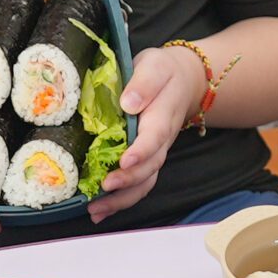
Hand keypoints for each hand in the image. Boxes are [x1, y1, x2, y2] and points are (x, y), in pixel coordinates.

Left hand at [87, 44, 203, 222]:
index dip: (141, 151)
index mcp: (162, 116)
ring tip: (96, 210)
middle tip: (104, 187)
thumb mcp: (154, 65)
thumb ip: (144, 83)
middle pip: (150, 167)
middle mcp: (161, 141)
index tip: (125, 161)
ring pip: (145, 182)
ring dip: (122, 199)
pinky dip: (120, 201)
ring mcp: (155, 153)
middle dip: (128, 180)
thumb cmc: (162, 72)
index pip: (154, 137)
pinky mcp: (146, 160)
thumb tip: (129, 102)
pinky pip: (138, 185)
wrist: (182, 80)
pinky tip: (99, 211)